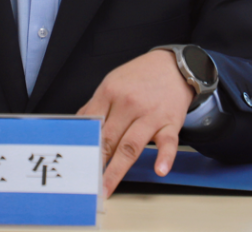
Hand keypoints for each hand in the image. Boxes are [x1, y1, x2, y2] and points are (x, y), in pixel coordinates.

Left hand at [77, 49, 193, 196]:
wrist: (174, 66)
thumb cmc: (141, 76)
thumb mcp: (113, 81)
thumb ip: (96, 104)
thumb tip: (80, 125)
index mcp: (110, 92)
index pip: (92, 124)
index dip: (83, 144)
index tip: (77, 162)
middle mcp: (129, 104)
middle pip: (109, 138)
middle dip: (96, 162)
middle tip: (86, 181)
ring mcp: (150, 115)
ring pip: (131, 145)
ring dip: (117, 169)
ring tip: (107, 186)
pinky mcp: (170, 123)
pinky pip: (168, 142)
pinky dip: (165, 157)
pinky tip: (159, 170)